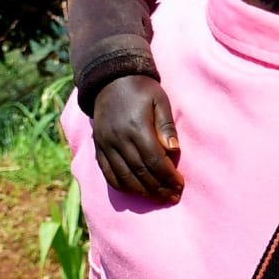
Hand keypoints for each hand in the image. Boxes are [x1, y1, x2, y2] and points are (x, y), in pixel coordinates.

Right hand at [93, 76, 184, 202]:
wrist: (110, 79)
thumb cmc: (141, 89)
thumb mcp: (160, 100)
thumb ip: (166, 126)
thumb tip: (173, 151)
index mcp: (136, 127)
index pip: (154, 160)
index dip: (168, 176)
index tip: (180, 186)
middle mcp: (118, 138)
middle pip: (140, 172)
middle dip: (158, 187)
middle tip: (173, 197)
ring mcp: (106, 144)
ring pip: (123, 176)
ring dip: (142, 191)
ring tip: (158, 198)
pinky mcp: (98, 147)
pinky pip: (108, 173)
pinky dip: (122, 185)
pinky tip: (136, 192)